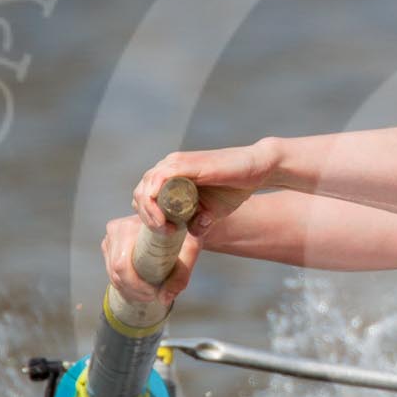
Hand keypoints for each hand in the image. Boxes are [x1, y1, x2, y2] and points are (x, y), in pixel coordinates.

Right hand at [102, 215, 201, 306]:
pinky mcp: (109, 246)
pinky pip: (112, 272)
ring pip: (113, 274)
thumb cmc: (184, 232)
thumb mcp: (190, 250)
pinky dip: (125, 284)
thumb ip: (180, 275)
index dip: (136, 283)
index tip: (154, 291)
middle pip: (116, 272)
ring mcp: (110, 238)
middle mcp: (117, 230)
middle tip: (153, 295)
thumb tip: (165, 298)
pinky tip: (140, 287)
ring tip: (149, 292)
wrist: (178, 220)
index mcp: (132, 225)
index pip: (123, 264)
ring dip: (130, 289)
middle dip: (134, 289)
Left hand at [132, 145, 275, 237]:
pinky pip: (158, 180)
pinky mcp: (184, 163)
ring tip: (165, 229)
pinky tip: (165, 219)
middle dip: (146, 217)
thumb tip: (191, 233)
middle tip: (164, 233)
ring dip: (149, 212)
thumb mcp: (212, 211)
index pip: (144, 195)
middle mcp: (169, 166)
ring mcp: (175, 163)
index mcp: (171, 175)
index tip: (166, 233)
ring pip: (145, 187)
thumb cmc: (234, 188)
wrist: (257, 169)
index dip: (148, 216)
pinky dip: (155, 201)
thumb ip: (199, 221)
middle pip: (140, 192)